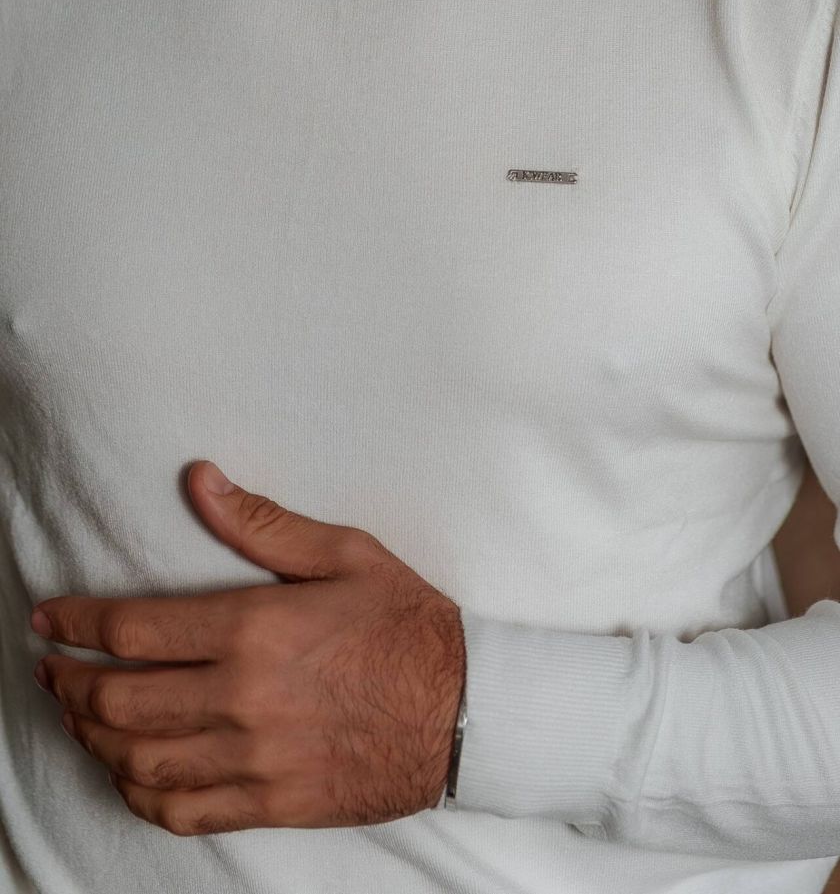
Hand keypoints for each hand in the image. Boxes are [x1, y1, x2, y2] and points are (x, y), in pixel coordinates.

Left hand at [30, 461, 465, 835]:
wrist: (467, 711)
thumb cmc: (405, 623)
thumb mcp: (344, 554)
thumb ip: (261, 523)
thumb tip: (198, 480)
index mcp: (254, 629)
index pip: (132, 630)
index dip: (75, 624)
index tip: (49, 620)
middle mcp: (242, 699)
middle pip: (119, 702)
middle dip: (69, 685)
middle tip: (54, 670)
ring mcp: (254, 759)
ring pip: (138, 762)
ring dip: (93, 741)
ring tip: (79, 719)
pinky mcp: (272, 802)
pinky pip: (182, 812)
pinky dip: (139, 795)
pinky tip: (131, 775)